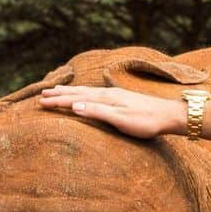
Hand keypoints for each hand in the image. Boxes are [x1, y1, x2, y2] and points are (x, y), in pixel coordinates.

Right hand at [38, 85, 183, 140]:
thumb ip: (98, 112)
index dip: (58, 101)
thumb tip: (74, 106)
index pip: (75, 98)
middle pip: (78, 92)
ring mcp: (115, 95)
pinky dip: (83, 93)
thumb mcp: (120, 119)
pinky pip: (95, 93)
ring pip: (86, 91)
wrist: (169, 116)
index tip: (41, 102)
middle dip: (59, 94)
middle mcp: (108, 93)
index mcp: (105, 98)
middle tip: (42, 94)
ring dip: (70, 91)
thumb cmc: (146, 121)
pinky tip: (85, 93)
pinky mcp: (121, 99)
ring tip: (58, 90)